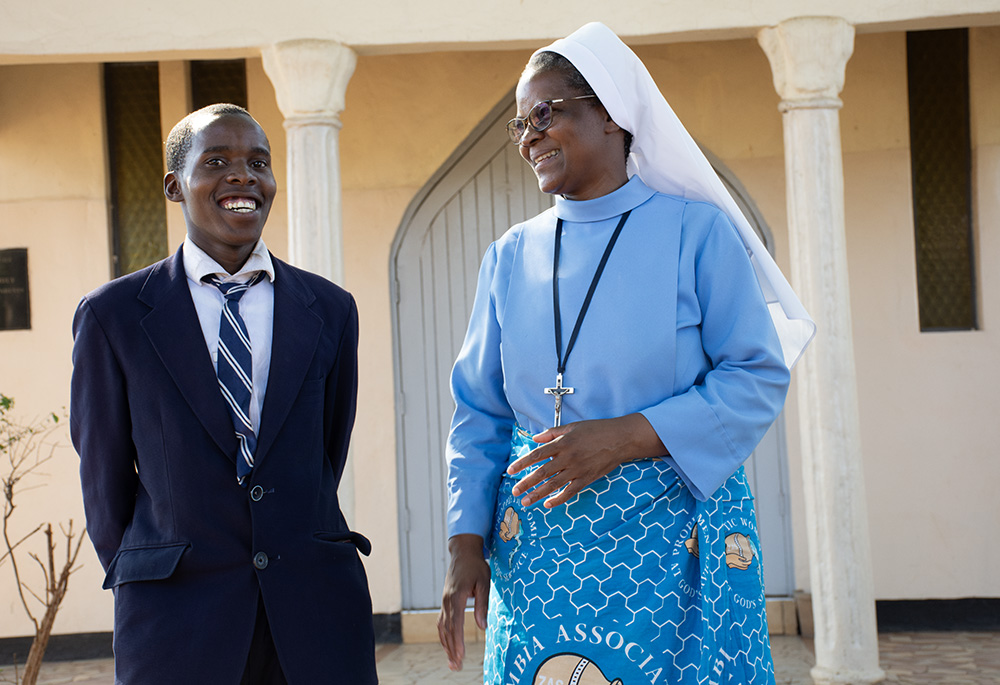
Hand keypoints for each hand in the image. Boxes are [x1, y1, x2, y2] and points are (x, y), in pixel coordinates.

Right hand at [437, 534, 489, 670]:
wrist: (463, 552)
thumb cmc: (476, 566)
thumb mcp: (484, 582)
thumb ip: (482, 604)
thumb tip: (482, 625)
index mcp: (456, 596)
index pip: (456, 623)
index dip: (457, 641)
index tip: (460, 655)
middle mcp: (447, 600)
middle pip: (447, 629)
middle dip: (451, 649)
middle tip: (456, 666)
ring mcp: (444, 601)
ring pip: (442, 627)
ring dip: (446, 645)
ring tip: (452, 662)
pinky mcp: (445, 601)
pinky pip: (441, 622)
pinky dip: (443, 636)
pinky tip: (448, 645)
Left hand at [507, 414, 665, 508]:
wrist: (620, 439)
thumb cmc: (596, 430)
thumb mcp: (573, 426)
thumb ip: (552, 433)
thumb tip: (535, 438)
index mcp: (562, 443)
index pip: (537, 455)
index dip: (522, 463)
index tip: (511, 471)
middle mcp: (567, 458)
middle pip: (542, 473)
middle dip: (526, 483)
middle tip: (514, 491)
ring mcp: (577, 470)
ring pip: (553, 485)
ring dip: (537, 494)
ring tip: (525, 502)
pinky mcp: (587, 479)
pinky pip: (570, 492)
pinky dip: (558, 499)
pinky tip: (548, 504)